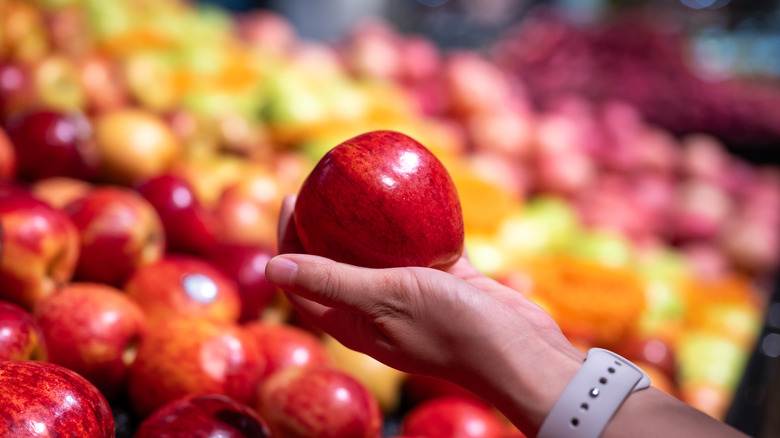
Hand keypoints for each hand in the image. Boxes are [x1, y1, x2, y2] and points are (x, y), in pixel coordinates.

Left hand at [266, 195, 580, 384]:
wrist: (519, 352)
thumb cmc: (450, 329)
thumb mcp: (386, 298)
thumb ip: (332, 281)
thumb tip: (272, 268)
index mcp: (354, 323)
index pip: (304, 283)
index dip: (289, 243)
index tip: (291, 201)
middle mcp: (377, 311)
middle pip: (337, 265)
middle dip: (324, 227)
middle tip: (322, 187)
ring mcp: (411, 298)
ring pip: (380, 255)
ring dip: (368, 225)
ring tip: (363, 185)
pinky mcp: (443, 284)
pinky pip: (422, 247)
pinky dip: (416, 225)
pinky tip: (416, 196)